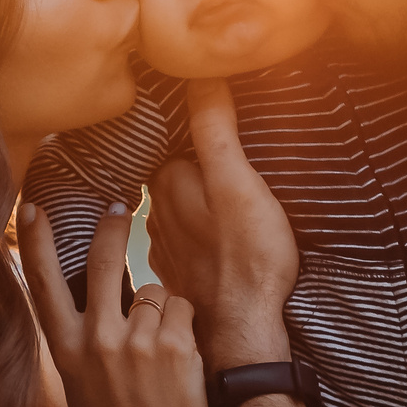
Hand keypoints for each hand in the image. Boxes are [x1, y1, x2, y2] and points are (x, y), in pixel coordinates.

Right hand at [17, 201, 211, 406]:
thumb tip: (90, 311)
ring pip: (154, 290)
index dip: (37, 240)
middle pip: (103, 260)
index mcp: (66, 352)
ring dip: (163, 310)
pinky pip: (182, 308)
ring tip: (164, 353)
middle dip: (114, 225)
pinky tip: (184, 359)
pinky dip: (187, 326)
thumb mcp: (82, 392)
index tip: (34, 206)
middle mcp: (97, 340)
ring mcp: (137, 341)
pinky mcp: (175, 345)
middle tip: (121, 205)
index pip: (42, 283)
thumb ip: (82, 347)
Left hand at [148, 82, 297, 365]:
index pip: (169, 147)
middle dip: (182, 167)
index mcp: (169, 189)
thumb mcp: (239, 184)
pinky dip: (193, 240)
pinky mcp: (184, 281)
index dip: (185, 135)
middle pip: (166, 180)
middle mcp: (158, 220)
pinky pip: (182, 248)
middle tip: (207, 155)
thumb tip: (201, 75)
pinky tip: (212, 242)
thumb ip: (215, 131)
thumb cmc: (248, 258)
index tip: (200, 125)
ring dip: (186, 205)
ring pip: (171, 214)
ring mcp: (169, 253)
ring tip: (211, 196)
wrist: (246, 331)